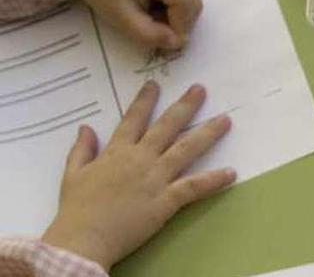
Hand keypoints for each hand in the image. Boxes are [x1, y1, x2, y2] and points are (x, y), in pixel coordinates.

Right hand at [42, 81, 234, 270]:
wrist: (84, 239)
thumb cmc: (77, 209)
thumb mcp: (72, 175)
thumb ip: (81, 150)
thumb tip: (85, 127)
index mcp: (117, 152)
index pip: (133, 119)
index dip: (145, 100)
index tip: (156, 84)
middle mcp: (140, 158)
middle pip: (167, 126)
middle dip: (185, 106)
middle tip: (201, 89)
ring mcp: (156, 178)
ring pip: (187, 149)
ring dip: (208, 133)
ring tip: (226, 120)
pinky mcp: (167, 199)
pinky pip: (194, 186)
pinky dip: (214, 180)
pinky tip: (231, 173)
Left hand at [47, 0, 202, 49]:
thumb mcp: (120, 17)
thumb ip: (148, 33)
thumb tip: (177, 43)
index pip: (186, 4)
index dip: (179, 27)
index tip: (162, 42)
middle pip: (193, 3)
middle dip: (178, 23)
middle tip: (153, 30)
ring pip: (191, 1)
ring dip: (176, 17)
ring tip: (150, 17)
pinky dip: (174, 9)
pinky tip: (154, 8)